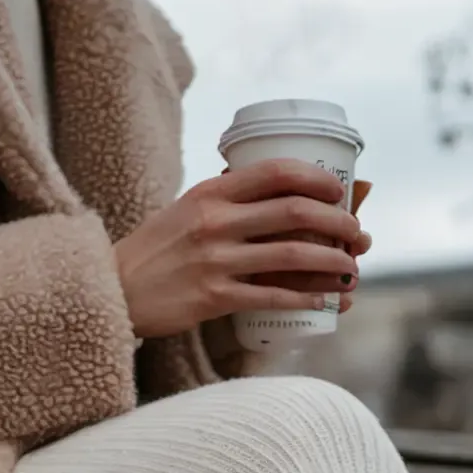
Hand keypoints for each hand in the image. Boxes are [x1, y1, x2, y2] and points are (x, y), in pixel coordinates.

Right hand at [113, 160, 369, 339]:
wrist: (115, 289)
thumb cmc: (157, 250)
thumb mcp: (187, 209)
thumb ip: (227, 201)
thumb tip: (278, 197)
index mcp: (211, 192)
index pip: (276, 172)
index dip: (317, 179)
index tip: (339, 191)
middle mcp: (215, 221)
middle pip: (294, 211)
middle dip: (337, 222)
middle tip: (357, 234)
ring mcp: (215, 260)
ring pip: (291, 255)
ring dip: (331, 262)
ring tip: (351, 268)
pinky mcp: (213, 297)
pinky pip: (272, 296)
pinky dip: (305, 298)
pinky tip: (324, 299)